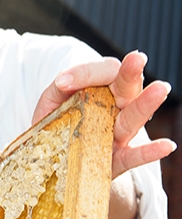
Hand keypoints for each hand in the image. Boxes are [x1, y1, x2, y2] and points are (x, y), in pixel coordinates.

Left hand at [32, 51, 175, 177]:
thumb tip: (63, 82)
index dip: (85, 73)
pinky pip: (134, 157)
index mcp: (102, 89)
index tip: (62, 82)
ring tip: (160, 89)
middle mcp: (115, 109)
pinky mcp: (116, 160)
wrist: (51, 155)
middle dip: (130, 73)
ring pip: (133, 118)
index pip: (104, 72)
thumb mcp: (52, 100)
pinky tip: (166, 145)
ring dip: (146, 104)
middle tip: (137, 58)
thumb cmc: (56, 122)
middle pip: (126, 89)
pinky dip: (150, 152)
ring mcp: (117, 135)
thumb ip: (59, 87)